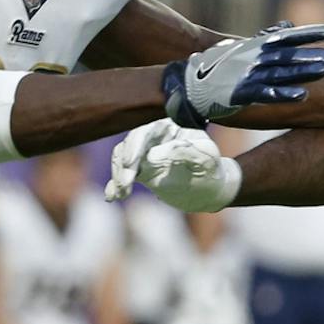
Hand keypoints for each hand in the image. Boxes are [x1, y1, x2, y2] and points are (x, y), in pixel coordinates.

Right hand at [107, 119, 240, 211]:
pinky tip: (111, 197)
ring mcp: (146, 153)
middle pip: (130, 145)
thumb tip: (153, 155)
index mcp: (170, 126)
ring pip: (123, 159)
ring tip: (120, 193)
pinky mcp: (142, 170)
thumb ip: (184, 153)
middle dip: (123, 164)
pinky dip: (115, 185)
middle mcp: (154, 137)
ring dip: (118, 176)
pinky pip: (124, 174)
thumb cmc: (212, 169)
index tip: (131, 164)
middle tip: (125, 184)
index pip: (146, 131)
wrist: (212, 188)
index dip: (135, 146)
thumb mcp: (205, 159)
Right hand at [161, 21, 323, 128]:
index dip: (310, 33)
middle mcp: (254, 58)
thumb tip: (287, 24)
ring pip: (281, 72)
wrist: (185, 82)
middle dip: (316, 54)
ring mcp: (248, 75)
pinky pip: (265, 93)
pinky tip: (302, 96)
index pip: (288, 36)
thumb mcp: (242, 47)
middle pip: (291, 55)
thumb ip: (266, 37)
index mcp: (256, 46)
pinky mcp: (240, 93)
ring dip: (304, 71)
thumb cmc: (216, 66)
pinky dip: (283, 94)